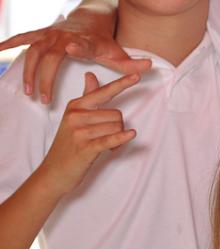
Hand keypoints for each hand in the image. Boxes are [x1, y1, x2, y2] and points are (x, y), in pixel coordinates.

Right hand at [0, 20, 150, 103]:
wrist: (92, 18)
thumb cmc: (103, 40)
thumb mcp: (116, 52)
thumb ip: (130, 64)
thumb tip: (149, 68)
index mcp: (84, 41)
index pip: (81, 44)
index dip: (77, 47)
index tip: (71, 49)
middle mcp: (64, 36)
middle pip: (50, 56)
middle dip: (45, 77)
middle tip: (43, 98)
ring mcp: (50, 34)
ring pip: (34, 52)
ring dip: (28, 71)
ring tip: (28, 92)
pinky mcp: (41, 34)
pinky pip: (22, 37)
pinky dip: (8, 43)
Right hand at [39, 72, 139, 196]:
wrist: (52, 173)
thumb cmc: (67, 144)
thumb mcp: (73, 118)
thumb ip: (86, 96)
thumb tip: (90, 75)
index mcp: (76, 105)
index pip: (104, 92)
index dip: (122, 83)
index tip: (137, 75)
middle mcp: (77, 116)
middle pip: (117, 113)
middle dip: (118, 126)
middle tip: (107, 137)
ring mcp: (80, 132)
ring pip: (117, 127)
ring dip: (117, 138)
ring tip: (106, 146)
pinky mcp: (85, 148)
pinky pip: (110, 139)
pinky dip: (122, 137)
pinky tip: (131, 134)